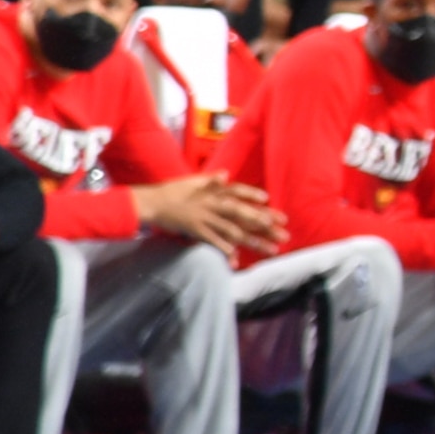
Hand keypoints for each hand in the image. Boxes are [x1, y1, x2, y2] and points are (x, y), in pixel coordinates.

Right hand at [136, 174, 283, 253]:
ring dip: (253, 241)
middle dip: (264, 223)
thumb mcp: (192, 182)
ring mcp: (205, 217)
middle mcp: (212, 203)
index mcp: (213, 190)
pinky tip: (237, 259)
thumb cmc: (172, 192)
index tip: (268, 200)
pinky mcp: (195, 230)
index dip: (252, 195)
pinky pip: (214, 241)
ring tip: (270, 250)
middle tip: (283, 233)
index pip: (237, 190)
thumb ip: (211, 180)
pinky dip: (225, 250)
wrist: (151, 203)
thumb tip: (225, 174)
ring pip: (233, 229)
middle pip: (242, 213)